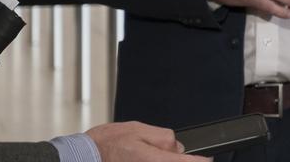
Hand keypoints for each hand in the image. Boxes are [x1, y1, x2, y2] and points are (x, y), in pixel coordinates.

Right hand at [86, 121, 207, 161]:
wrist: (83, 157)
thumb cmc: (106, 145)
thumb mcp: (139, 130)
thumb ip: (165, 138)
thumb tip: (179, 146)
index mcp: (158, 161)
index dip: (202, 160)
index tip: (206, 158)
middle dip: (177, 159)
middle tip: (161, 151)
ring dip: (164, 160)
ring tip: (145, 154)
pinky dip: (152, 161)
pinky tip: (141, 158)